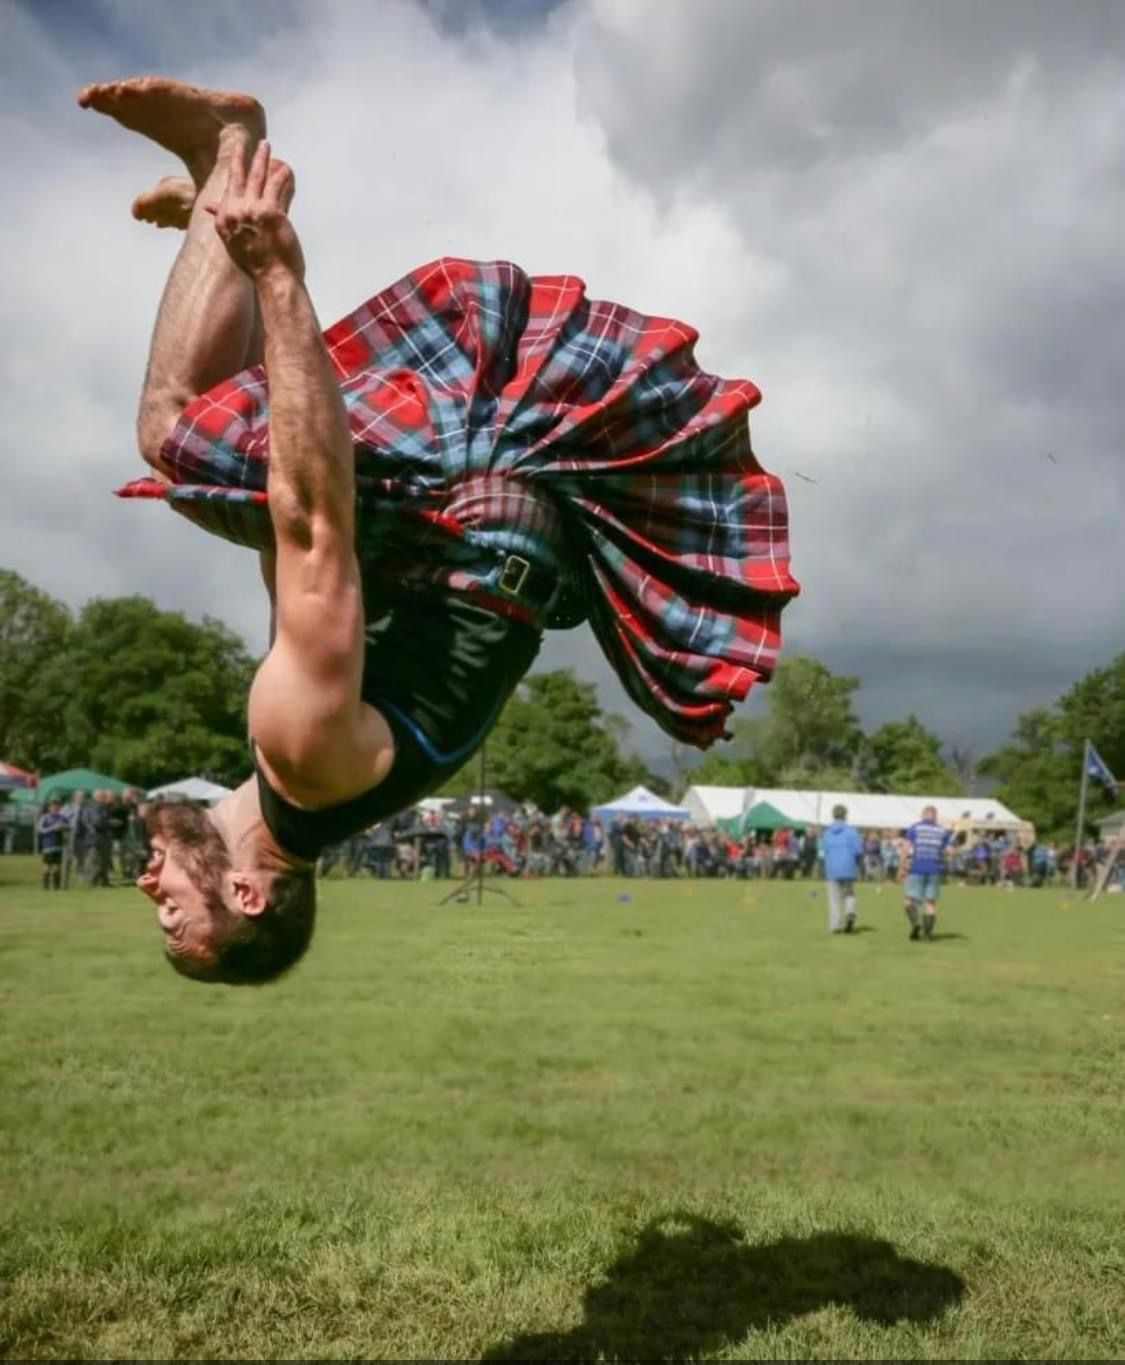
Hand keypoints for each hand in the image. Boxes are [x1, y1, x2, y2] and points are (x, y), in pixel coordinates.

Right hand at [207, 139, 303, 281]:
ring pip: (257, 176)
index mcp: (223, 220)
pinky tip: (284, 167)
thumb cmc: (257, 265)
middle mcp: (234, 212)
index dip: (233, 171)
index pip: (227, 188)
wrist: (273, 279)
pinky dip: (280, 175)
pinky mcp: (269, 211)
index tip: (235, 157)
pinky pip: (275, 185)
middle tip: (244, 141)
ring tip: (265, 146)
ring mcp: (251, 210)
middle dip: (241, 156)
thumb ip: (222, 220)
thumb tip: (208, 205)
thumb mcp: (233, 242)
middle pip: (238, 176)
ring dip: (262, 158)